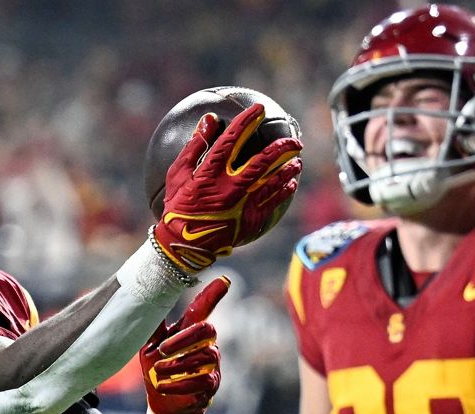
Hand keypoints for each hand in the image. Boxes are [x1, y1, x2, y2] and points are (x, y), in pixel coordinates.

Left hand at [141, 276, 229, 413]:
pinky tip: (162, 386)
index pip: (202, 309)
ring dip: (176, 365)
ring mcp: (211, 366)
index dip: (213, 295)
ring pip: (203, 357)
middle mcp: (206, 344)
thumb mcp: (150, 346)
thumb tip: (141, 298)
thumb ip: (151, 326)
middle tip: (162, 350)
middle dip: (183, 338)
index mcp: (191, 331)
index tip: (224, 280)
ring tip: (157, 372)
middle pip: (206, 330)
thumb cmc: (158, 369)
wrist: (163, 403)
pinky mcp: (210, 386)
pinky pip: (201, 381)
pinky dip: (178, 384)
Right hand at [154, 104, 301, 272]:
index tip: (258, 109)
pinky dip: (283, 190)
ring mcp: (243, 204)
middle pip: (262, 161)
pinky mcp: (250, 219)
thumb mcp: (177, 174)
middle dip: (282, 147)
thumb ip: (194, 146)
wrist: (183, 243)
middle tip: (294, 140)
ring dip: (288, 168)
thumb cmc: (178, 205)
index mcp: (210, 173)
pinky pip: (273, 202)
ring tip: (298, 160)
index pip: (232, 140)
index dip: (246, 122)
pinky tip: (291, 183)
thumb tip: (209, 119)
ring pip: (273, 181)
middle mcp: (230, 187)